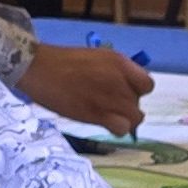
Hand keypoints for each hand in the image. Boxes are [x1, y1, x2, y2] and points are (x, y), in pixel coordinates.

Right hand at [23, 43, 150, 137]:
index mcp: (120, 62)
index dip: (137, 91)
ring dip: (124, 120)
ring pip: (135, 118)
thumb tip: (124, 87)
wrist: (40, 68)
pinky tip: (104, 123)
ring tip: (108, 116)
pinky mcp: (100, 114)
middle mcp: (121, 80)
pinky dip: (116, 129)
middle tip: (109, 106)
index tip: (125, 93)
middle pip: (139, 103)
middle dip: (128, 107)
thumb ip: (114, 72)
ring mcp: (112, 97)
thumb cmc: (63, 63)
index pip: (147, 84)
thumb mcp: (96, 58)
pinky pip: (122, 129)